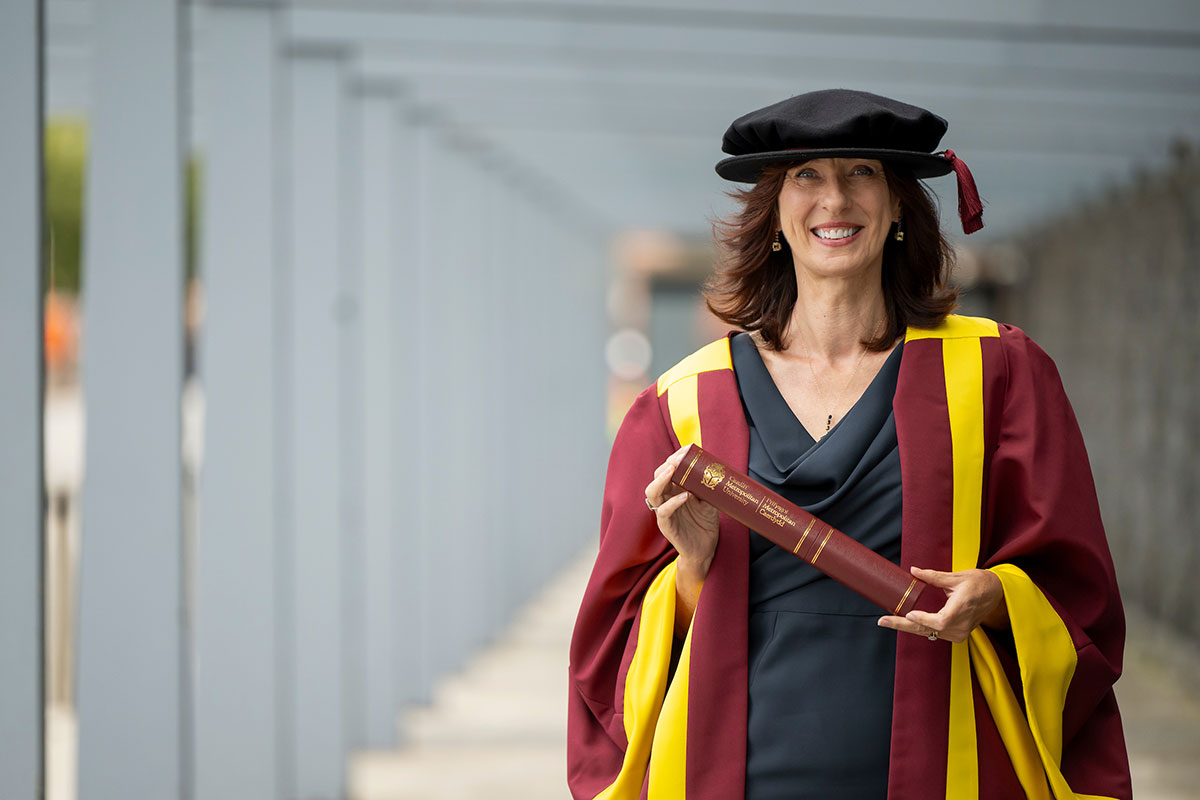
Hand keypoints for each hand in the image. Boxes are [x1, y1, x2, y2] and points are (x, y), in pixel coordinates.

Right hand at [644, 446, 719, 573]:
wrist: (705, 550)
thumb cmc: (705, 524)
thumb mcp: (709, 501)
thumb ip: (707, 487)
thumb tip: (714, 470)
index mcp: (674, 490)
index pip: (668, 469)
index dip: (676, 457)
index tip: (688, 448)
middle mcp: (666, 498)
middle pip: (657, 477)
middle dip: (668, 465)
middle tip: (679, 459)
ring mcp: (664, 512)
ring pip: (652, 492)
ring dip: (661, 480)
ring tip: (673, 471)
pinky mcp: (666, 526)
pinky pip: (663, 512)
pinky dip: (672, 502)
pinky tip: (684, 496)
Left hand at [877, 566, 1006, 642]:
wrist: (997, 592)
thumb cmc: (979, 582)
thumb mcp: (956, 577)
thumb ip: (934, 576)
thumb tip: (914, 570)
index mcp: (961, 610)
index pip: (939, 621)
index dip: (923, 619)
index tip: (908, 614)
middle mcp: (961, 626)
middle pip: (928, 630)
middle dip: (902, 625)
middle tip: (882, 621)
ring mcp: (960, 632)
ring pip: (929, 633)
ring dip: (909, 627)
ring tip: (889, 621)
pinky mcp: (958, 633)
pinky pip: (935, 633)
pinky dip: (920, 628)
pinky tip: (905, 623)